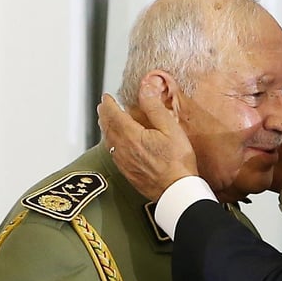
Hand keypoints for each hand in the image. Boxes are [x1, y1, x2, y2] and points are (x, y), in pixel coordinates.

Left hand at [97, 77, 197, 200]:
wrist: (176, 191)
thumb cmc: (178, 162)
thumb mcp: (171, 129)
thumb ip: (155, 108)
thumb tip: (145, 89)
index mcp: (132, 135)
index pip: (113, 114)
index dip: (108, 104)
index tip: (106, 97)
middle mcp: (123, 149)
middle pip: (107, 127)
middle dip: (104, 115)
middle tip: (103, 107)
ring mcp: (124, 163)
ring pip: (109, 141)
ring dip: (106, 129)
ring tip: (107, 122)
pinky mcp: (128, 173)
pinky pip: (114, 154)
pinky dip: (111, 143)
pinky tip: (116, 144)